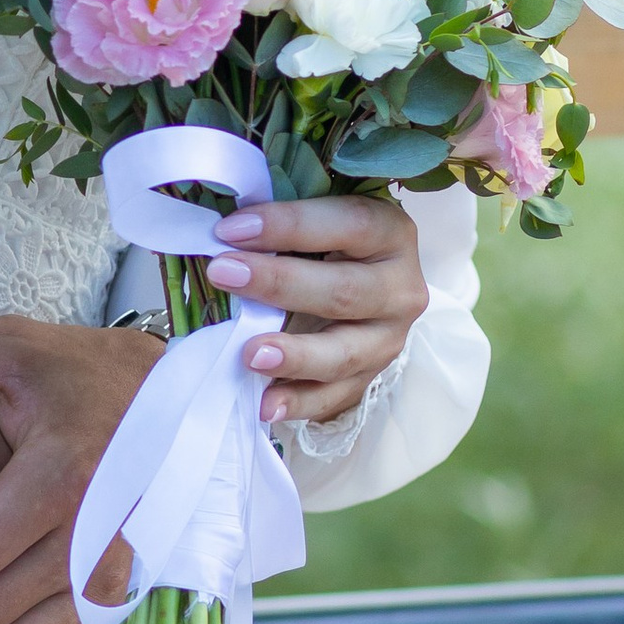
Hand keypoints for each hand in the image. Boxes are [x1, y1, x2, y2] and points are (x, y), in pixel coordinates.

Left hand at [201, 193, 427, 424]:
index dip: (290, 224)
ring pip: (345, 353)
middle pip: (344, 291)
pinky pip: (336, 396)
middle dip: (279, 283)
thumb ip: (285, 223)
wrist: (362, 280)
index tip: (230, 229)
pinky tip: (266, 405)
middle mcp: (400, 287)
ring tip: (250, 355)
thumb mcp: (319, 218)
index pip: (349, 224)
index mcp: (390, 233)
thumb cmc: (329, 240)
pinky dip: (300, 402)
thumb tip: (225, 230)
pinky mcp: (370, 376)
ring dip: (295, 356)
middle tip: (223, 274)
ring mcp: (389, 338)